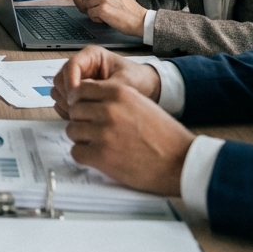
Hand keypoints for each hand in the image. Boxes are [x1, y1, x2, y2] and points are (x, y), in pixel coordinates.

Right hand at [50, 45, 160, 117]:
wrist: (146, 89)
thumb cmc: (137, 80)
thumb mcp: (123, 84)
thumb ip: (102, 89)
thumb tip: (79, 97)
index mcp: (91, 56)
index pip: (71, 66)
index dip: (70, 82)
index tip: (76, 98)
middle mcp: (81, 67)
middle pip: (60, 80)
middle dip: (68, 96)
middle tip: (80, 109)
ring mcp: (76, 81)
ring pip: (58, 92)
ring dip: (67, 105)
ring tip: (84, 114)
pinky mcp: (76, 94)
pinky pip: (62, 103)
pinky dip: (68, 111)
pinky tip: (83, 116)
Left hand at [60, 79, 194, 196]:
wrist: (179, 161)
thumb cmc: (164, 135)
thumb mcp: (140, 103)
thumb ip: (115, 98)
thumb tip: (88, 101)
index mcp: (119, 92)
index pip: (81, 90)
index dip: (80, 101)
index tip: (83, 110)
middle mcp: (108, 109)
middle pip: (75, 110)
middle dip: (81, 120)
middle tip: (92, 130)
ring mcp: (103, 133)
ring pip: (72, 130)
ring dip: (81, 138)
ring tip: (97, 144)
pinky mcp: (101, 156)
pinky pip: (76, 152)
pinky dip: (84, 155)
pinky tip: (97, 156)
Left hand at [74, 0, 146, 36]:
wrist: (139, 19)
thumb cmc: (128, 7)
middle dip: (91, 3)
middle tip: (101, 8)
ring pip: (87, 4)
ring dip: (93, 11)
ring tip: (105, 13)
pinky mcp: (102, 9)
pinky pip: (90, 13)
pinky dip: (95, 18)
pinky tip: (105, 18)